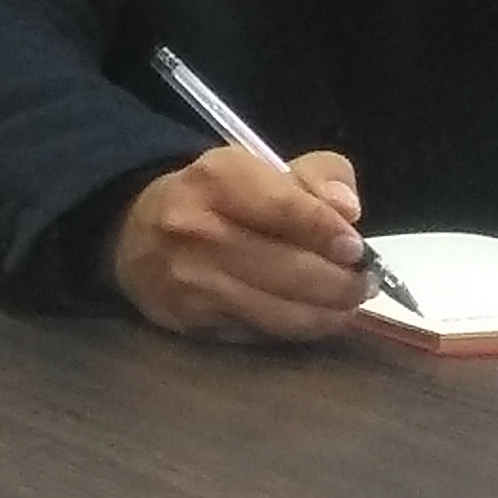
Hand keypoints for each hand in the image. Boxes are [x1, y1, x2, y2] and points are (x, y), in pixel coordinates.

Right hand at [111, 145, 373, 343]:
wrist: (133, 235)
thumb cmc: (215, 197)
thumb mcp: (260, 165)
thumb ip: (318, 176)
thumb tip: (349, 212)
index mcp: (216, 179)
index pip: (287, 210)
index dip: (329, 234)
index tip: (357, 249)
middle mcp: (196, 230)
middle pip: (291, 269)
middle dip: (341, 283)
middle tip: (364, 283)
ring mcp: (191, 281)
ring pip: (282, 311)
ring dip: (328, 313)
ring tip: (346, 303)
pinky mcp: (191, 321)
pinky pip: (263, 332)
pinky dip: (298, 327)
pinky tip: (313, 316)